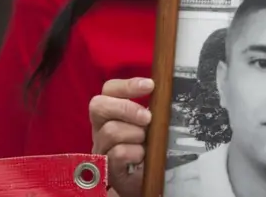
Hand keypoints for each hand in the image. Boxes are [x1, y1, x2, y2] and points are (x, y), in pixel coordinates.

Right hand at [90, 78, 153, 196]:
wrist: (146, 180)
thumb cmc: (148, 148)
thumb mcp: (151, 125)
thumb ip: (154, 108)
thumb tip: (167, 93)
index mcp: (111, 113)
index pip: (109, 89)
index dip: (128, 84)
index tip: (150, 85)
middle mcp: (100, 128)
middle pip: (98, 105)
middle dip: (127, 108)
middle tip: (147, 118)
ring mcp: (100, 148)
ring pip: (110, 130)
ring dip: (135, 134)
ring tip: (146, 142)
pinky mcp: (105, 169)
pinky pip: (117, 154)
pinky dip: (135, 153)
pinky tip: (143, 157)